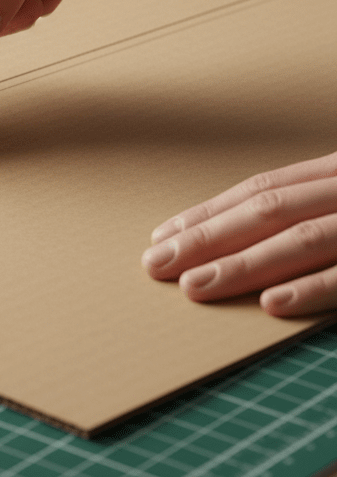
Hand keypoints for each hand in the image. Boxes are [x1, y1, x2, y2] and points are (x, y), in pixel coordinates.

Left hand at [142, 151, 336, 315]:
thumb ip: (309, 208)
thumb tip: (242, 235)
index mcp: (336, 173)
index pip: (261, 191)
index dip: (209, 213)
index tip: (164, 236)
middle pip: (266, 212)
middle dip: (206, 238)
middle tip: (157, 264)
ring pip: (301, 240)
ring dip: (242, 265)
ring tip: (192, 285)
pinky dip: (310, 288)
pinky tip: (270, 303)